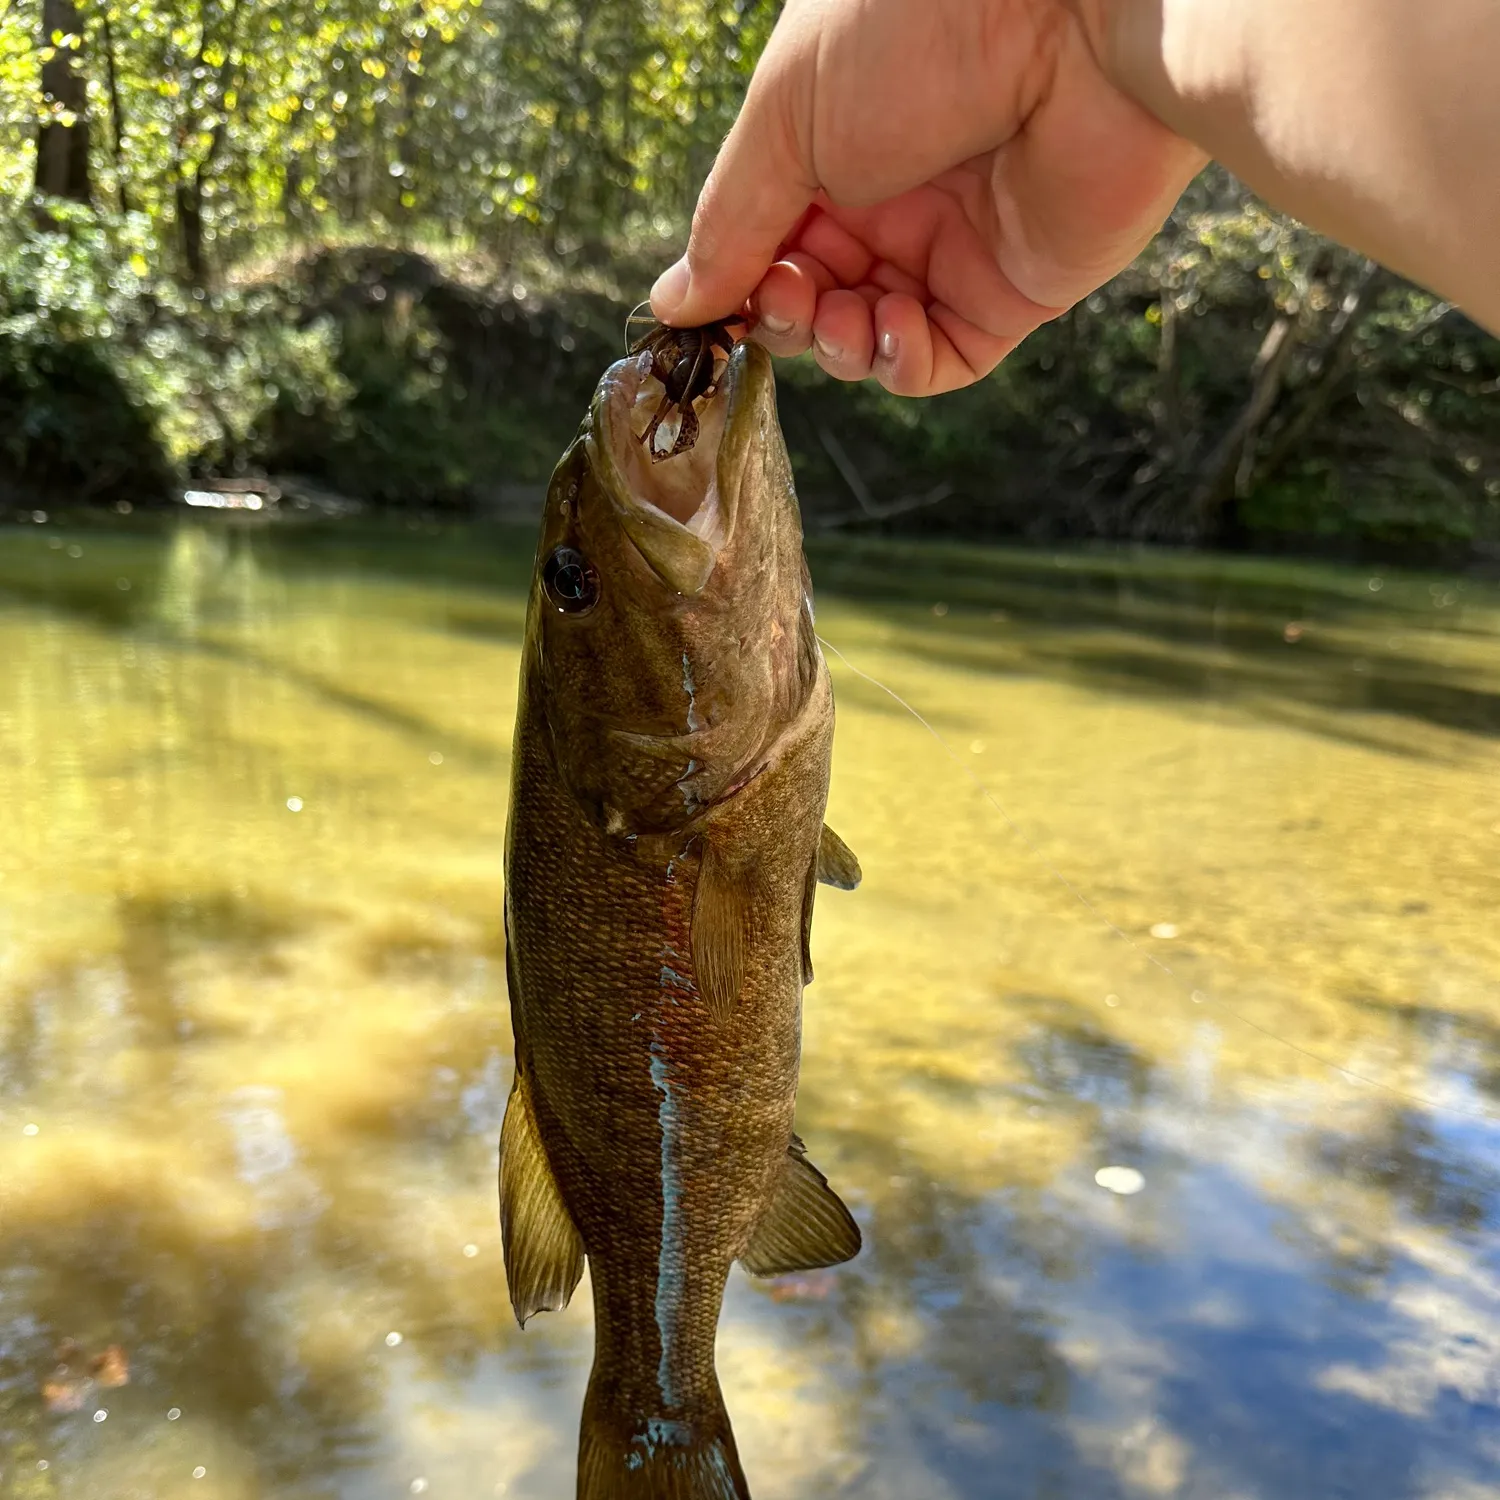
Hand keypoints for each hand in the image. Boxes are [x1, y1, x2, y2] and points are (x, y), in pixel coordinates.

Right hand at [649, 0, 1205, 394]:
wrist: (1074, 15)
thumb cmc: (917, 29)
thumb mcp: (788, 119)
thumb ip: (730, 221)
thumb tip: (674, 302)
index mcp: (833, 141)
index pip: (767, 240)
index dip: (737, 280)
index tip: (710, 307)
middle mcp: (892, 195)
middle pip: (812, 295)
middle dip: (783, 313)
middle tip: (783, 297)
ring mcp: (954, 245)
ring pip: (868, 338)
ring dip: (836, 344)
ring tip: (836, 317)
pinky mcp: (1015, 290)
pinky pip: (942, 360)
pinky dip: (903, 363)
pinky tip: (891, 332)